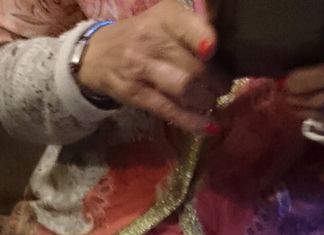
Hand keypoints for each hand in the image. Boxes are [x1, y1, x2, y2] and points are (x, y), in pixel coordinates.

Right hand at [77, 0, 221, 133]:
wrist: (97, 55)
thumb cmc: (141, 36)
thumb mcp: (164, 19)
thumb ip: (194, 25)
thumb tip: (225, 37)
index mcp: (163, 17)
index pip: (185, 25)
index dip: (200, 38)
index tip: (212, 50)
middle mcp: (150, 40)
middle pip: (191, 65)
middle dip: (215, 81)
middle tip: (223, 87)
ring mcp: (141, 69)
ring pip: (183, 89)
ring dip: (206, 100)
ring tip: (212, 102)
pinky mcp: (136, 95)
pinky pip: (168, 110)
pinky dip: (192, 121)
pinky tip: (210, 128)